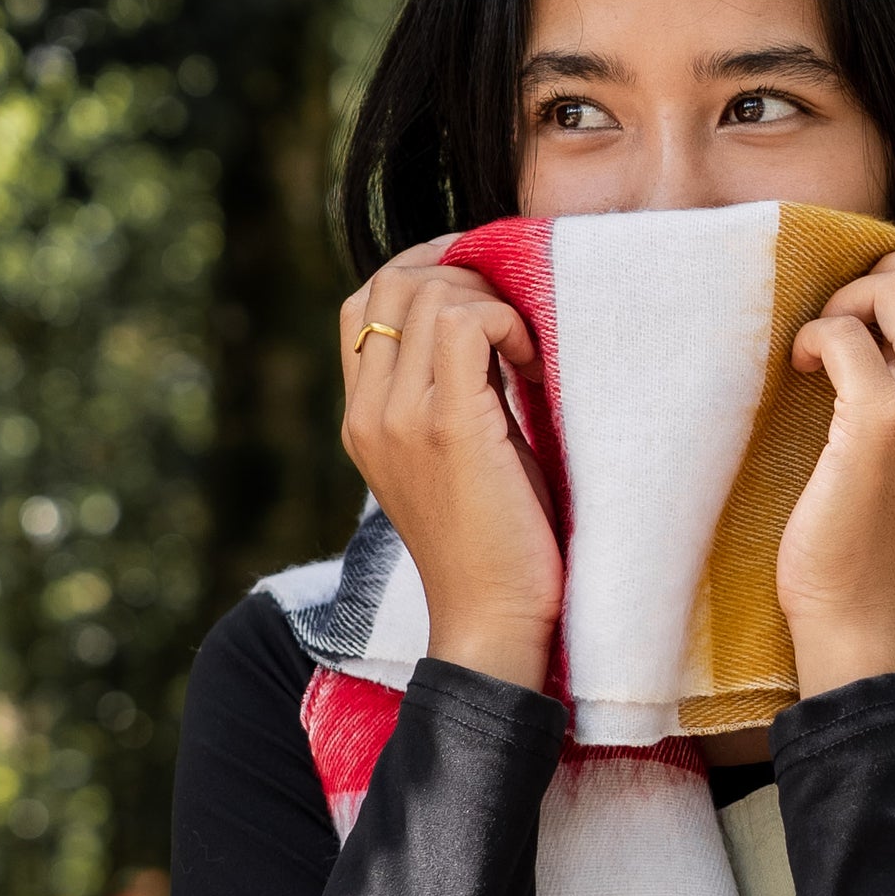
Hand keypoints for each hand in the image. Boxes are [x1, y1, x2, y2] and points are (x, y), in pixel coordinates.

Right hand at [338, 241, 562, 691]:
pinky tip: (533, 368)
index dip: (424, 274)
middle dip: (461, 273)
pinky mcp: (449, 427)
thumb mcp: (452, 459)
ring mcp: (401, 419)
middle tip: (514, 310)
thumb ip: (447, 397)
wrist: (491, 622)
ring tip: (526, 351)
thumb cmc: (493, 545)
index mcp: (361, 419)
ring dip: (490, 301)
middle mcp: (368, 413)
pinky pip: (468, 323)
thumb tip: (487, 331)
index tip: (483, 290)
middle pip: (392, 281)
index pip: (363, 304)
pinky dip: (509, 324)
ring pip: (429, 292)